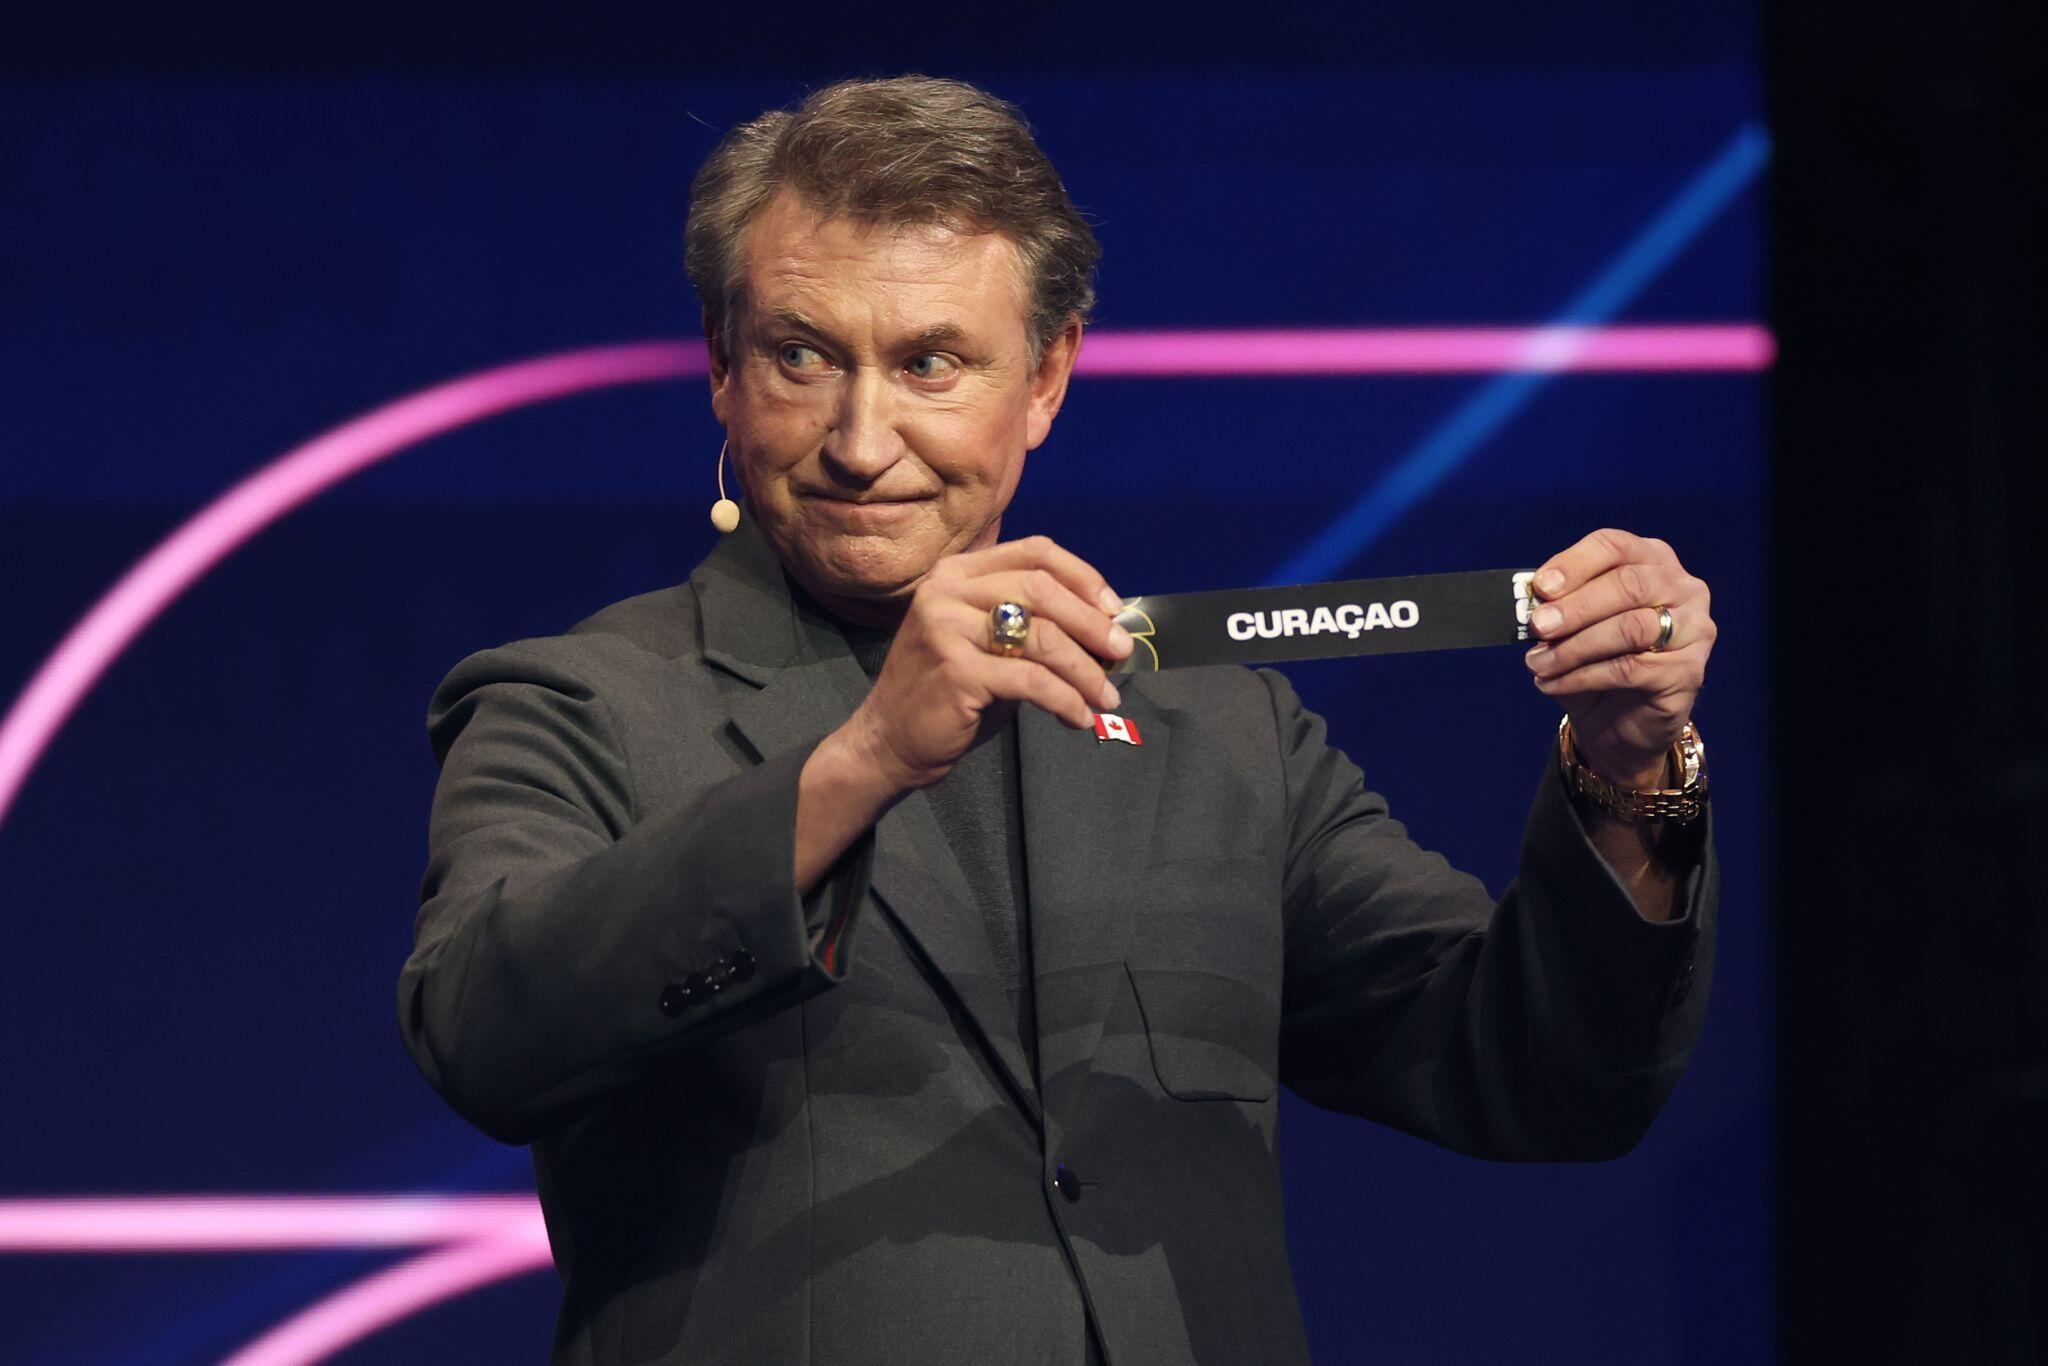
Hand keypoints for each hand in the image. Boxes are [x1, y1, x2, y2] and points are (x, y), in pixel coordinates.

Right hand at [840, 536, 1134, 794]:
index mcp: (956, 573)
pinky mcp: (955, 671)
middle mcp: (947, 591)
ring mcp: (946, 628)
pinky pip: (1031, 681)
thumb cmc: (948, 693)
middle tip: (1121, 653)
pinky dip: (1066, 700)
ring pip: (1042, 637)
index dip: (1083, 576)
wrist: (889, 741)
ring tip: (1107, 697)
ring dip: (1086, 671)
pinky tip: (1078, 718)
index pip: (1034, 553)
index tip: (1114, 609)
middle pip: (1042, 588)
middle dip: (1092, 623)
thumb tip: (1103, 630)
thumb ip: (1030, 625)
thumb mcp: (987, 645)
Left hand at [1522, 528, 1714, 786]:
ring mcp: (1694, 629)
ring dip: (1574, 647)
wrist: (1620, 722)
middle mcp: (1683, 588)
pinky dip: (1582, 676)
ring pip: (1631, 628)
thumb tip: (1535, 602)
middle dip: (1575, 607)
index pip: (1615, 546)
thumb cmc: (1596, 660)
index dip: (1575, 564)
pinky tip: (1553, 684)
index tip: (1540, 587)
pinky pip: (1629, 669)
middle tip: (1537, 626)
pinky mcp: (1690, 672)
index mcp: (1652, 561)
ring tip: (1537, 663)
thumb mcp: (1573, 626)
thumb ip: (1560, 606)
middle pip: (1628, 584)